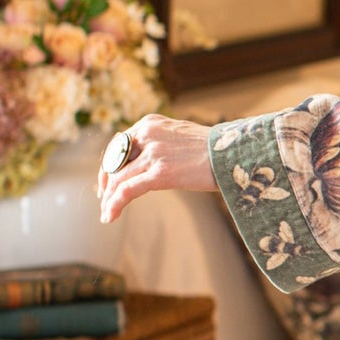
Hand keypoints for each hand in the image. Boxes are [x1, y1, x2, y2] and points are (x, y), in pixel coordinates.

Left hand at [97, 114, 214, 223]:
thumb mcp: (178, 135)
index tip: (106, 184)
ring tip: (107, 214)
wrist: (235, 153)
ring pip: (118, 179)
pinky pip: (128, 190)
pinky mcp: (161, 173)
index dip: (107, 167)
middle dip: (107, 186)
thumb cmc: (213, 148)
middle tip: (105, 202)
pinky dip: (115, 204)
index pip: (116, 146)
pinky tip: (110, 216)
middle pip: (114, 164)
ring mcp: (154, 153)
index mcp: (149, 123)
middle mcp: (147, 134)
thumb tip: (140, 161)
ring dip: (109, 200)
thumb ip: (157, 143)